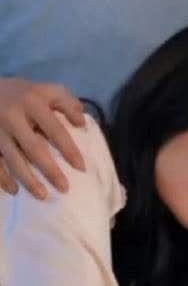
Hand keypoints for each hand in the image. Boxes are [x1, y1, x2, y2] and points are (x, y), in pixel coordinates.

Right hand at [0, 78, 85, 198]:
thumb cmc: (25, 94)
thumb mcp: (47, 90)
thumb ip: (67, 102)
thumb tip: (82, 123)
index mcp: (32, 103)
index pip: (55, 129)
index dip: (69, 149)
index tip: (81, 168)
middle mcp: (13, 116)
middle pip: (34, 148)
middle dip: (50, 170)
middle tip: (65, 188)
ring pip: (13, 159)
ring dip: (28, 180)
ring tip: (43, 196)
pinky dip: (2, 177)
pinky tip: (14, 190)